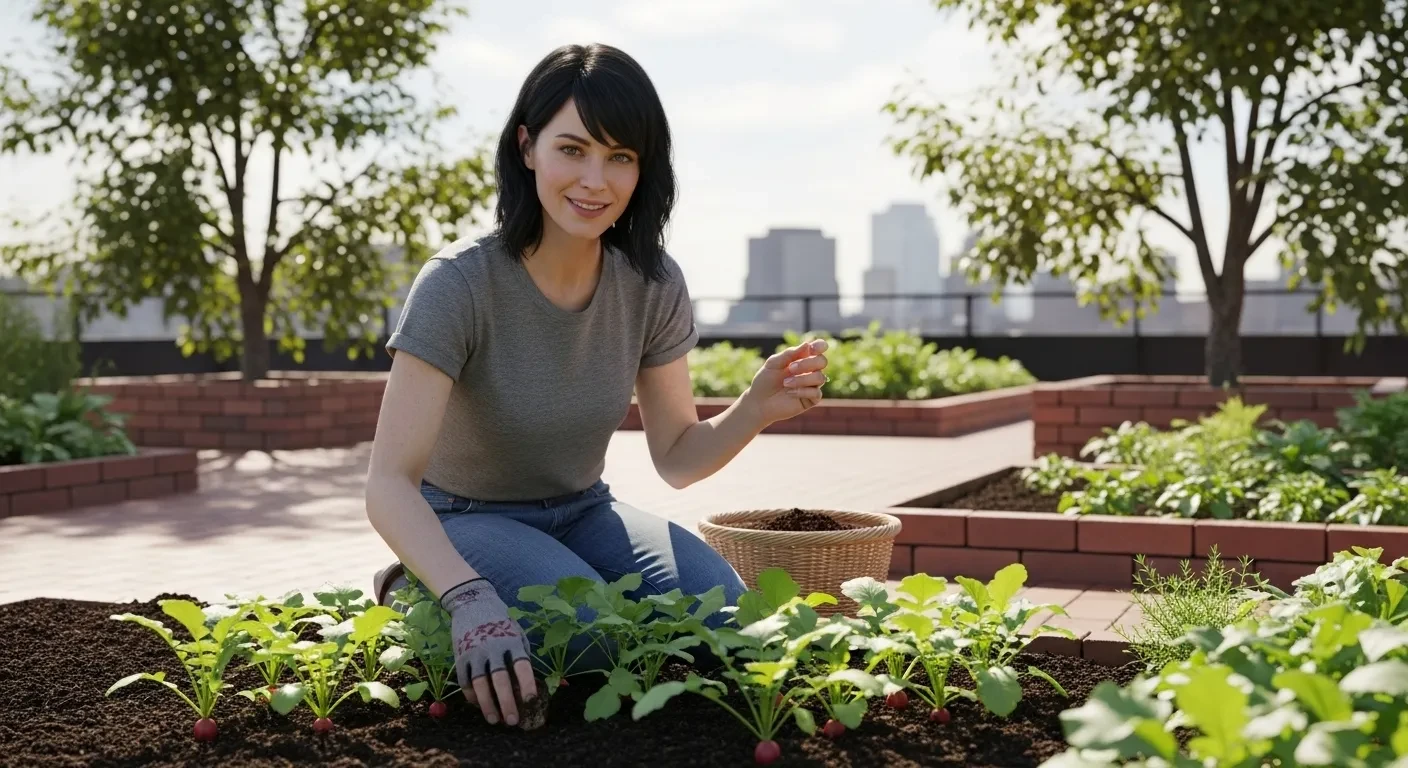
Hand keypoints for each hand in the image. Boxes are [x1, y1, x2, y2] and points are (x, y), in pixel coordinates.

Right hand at [440, 577, 537, 725]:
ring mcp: (475, 652)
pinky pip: (465, 680)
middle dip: (507, 702)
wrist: (473, 602)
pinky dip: (471, 695)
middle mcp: (493, 647)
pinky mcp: (460, 656)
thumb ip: (521, 654)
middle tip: (512, 721)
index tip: (530, 700)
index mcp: (512, 641)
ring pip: (481, 684)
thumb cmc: (500, 622)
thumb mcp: (516, 632)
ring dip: (487, 705)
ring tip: (494, 720)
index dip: (526, 683)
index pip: (522, 666)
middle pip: (500, 679)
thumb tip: (526, 683)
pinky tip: (478, 705)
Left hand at [741, 338, 828, 425]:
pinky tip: (789, 393)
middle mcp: (810, 370)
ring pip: (820, 377)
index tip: (812, 348)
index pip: (818, 348)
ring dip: (802, 379)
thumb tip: (807, 344)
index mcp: (802, 358)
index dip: (820, 346)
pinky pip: (816, 393)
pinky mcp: (811, 399)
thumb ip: (789, 354)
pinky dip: (802, 391)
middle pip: (822, 361)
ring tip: (785, 383)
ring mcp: (812, 385)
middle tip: (790, 368)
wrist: (759, 402)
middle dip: (807, 363)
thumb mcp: (774, 363)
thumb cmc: (765, 380)